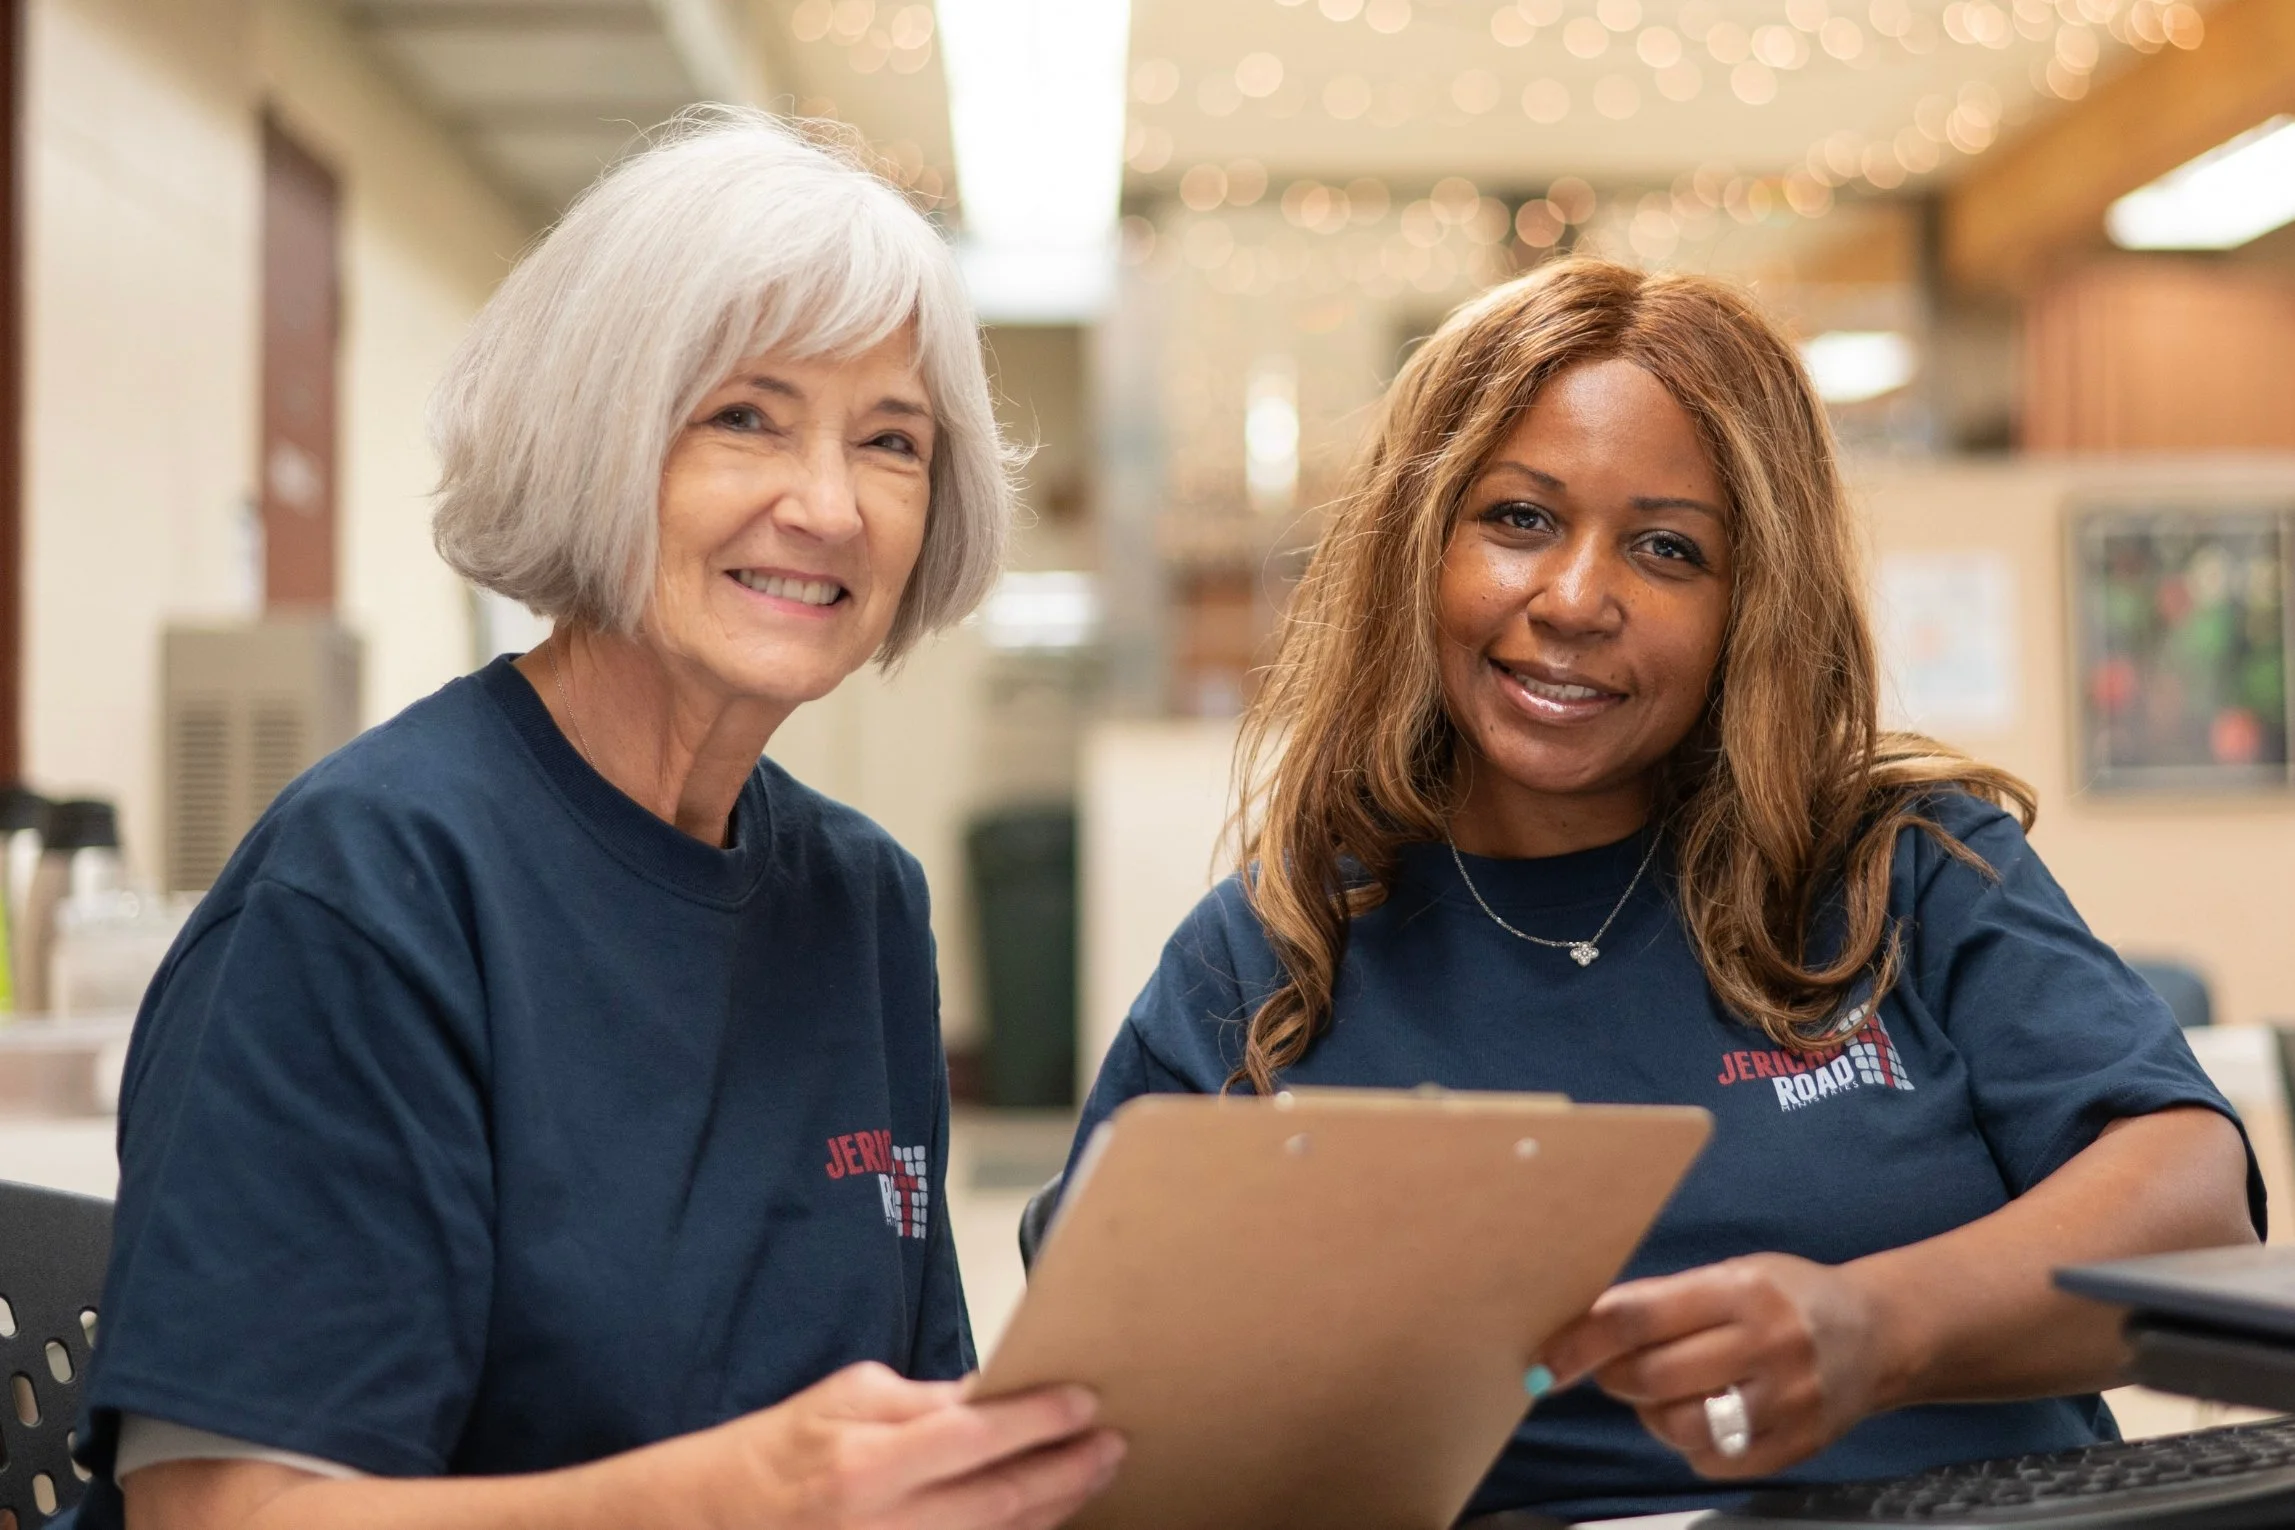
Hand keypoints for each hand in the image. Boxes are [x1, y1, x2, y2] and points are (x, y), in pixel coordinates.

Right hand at [692, 1361, 1125, 1529]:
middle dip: (1067, 1470)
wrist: (715, 1523)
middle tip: (1111, 1442)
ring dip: (1056, 1509)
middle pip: (1001, 1501)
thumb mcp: (844, 1399)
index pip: (973, 1437)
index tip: (1084, 1401)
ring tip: (1093, 1474)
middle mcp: (883, 1526)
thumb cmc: (779, 1452)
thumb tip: (994, 1394)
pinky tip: (1047, 1517)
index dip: (1037, 1419)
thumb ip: (924, 1400)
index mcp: (865, 1465)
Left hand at [1537, 1254, 1899, 1479]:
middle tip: (1612, 1368)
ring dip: (1651, 1413)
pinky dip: (1690, 1444)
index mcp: (1741, 1291)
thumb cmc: (1787, 1297)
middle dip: (1614, 1376)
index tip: (1548, 1359)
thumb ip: (1664, 1300)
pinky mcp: (1796, 1445)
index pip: (1639, 1318)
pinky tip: (1701, 1415)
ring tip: (1662, 1392)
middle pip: (1654, 1377)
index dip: (1582, 1341)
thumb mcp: (1730, 1275)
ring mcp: (1787, 1401)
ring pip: (1680, 1427)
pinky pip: (1714, 1461)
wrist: (1877, 1335)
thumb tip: (1585, 1324)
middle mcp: (1768, 1345)